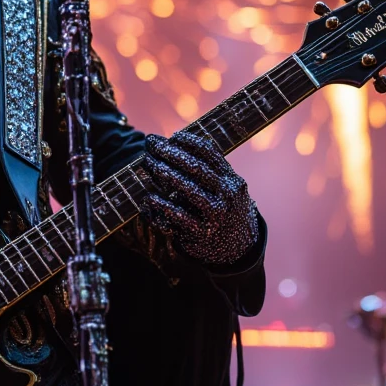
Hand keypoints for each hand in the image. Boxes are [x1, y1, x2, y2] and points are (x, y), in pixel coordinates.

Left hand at [142, 131, 258, 266]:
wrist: (237, 249)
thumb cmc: (222, 209)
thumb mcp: (224, 188)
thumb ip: (207, 170)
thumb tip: (172, 144)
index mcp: (231, 180)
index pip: (210, 153)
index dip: (189, 141)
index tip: (172, 136)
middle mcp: (227, 195)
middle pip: (196, 168)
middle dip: (171, 153)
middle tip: (151, 145)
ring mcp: (216, 215)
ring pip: (188, 189)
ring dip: (165, 173)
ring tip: (149, 164)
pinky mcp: (202, 233)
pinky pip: (178, 216)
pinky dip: (161, 205)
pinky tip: (149, 198)